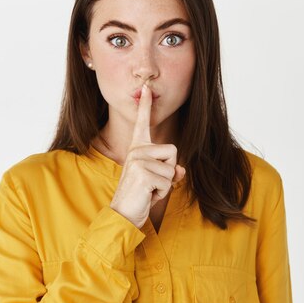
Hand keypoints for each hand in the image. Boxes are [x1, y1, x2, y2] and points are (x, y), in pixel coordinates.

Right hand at [109, 83, 185, 228]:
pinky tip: (147, 195)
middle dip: (170, 171)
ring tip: (148, 190)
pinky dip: (162, 192)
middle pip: (173, 151)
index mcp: (137, 148)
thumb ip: (170, 171)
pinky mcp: (143, 172)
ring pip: (172, 168)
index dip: (146, 105)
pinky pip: (168, 181)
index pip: (143, 123)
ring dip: (165, 185)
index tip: (147, 87)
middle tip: (151, 183)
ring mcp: (138, 160)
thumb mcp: (158, 181)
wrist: (123, 215)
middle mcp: (136, 150)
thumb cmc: (140, 196)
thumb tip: (181, 170)